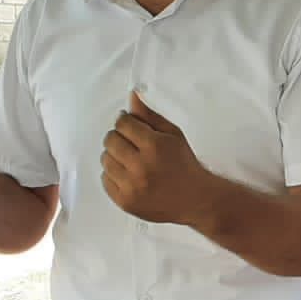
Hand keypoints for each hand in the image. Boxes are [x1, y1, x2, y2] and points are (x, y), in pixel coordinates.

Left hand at [101, 91, 208, 223]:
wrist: (195, 199)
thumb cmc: (185, 164)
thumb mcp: (172, 134)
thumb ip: (149, 116)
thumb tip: (132, 97)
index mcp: (154, 146)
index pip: (123, 123)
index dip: (125, 121)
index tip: (129, 125)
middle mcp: (141, 166)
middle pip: (110, 140)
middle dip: (118, 137)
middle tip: (130, 142)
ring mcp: (132, 186)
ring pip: (105, 159)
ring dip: (114, 156)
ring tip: (130, 159)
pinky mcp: (125, 202)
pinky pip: (105, 180)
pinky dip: (113, 175)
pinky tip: (128, 175)